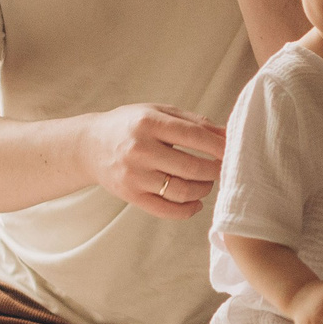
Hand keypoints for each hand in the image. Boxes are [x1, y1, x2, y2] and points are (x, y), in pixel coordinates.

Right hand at [81, 103, 224, 217]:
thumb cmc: (130, 125)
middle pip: (192, 167)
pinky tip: (196, 203)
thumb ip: (194, 122)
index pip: (194, 137)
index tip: (232, 151)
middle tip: (222, 168)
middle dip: (215, 170)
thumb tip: (227, 134)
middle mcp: (140, 150)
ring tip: (207, 183)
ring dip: (204, 190)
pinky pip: (166, 210)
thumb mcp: (159, 113)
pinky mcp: (131, 196)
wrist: (90, 146)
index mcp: (149, 123)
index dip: (219, 147)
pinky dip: (187, 210)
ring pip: (182, 191)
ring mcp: (134, 175)